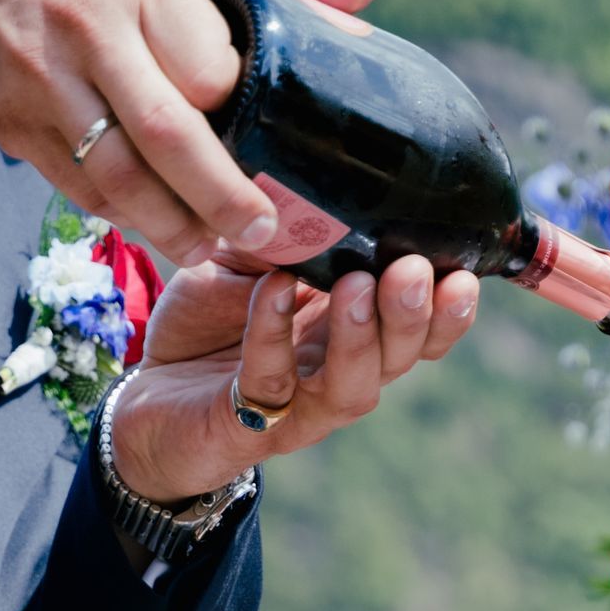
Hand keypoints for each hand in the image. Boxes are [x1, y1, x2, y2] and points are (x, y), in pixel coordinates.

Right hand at [0, 0, 380, 265]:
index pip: (211, 68)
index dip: (243, 113)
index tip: (270, 143)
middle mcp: (92, 26)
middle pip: (171, 133)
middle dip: (223, 197)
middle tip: (260, 233)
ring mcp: (48, 80)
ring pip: (121, 177)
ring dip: (172, 226)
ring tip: (210, 250)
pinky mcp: (16, 124)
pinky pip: (80, 189)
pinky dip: (124, 217)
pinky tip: (157, 230)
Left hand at [109, 251, 479, 506]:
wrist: (145, 400)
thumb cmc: (205, 326)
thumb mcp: (243, 259)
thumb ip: (282, 232)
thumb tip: (315, 185)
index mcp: (352, 334)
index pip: (422, 331)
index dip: (451, 311)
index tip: (464, 271)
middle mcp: (336, 375)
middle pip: (401, 359)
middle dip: (417, 318)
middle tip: (415, 272)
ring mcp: (297, 407)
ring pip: (353, 387)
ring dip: (362, 337)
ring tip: (362, 286)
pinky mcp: (248, 425)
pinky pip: (270, 381)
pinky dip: (273, 332)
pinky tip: (274, 290)